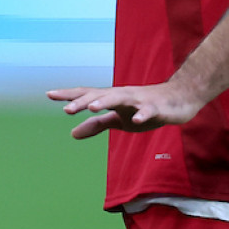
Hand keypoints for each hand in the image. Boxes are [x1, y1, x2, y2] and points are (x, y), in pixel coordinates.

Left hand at [47, 83, 202, 139]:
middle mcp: (121, 95)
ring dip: (105, 102)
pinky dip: (142, 115)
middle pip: (99, 96)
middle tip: (66, 110)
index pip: (86, 95)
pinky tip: (136, 121)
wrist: (179, 99)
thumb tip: (72, 133)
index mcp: (111, 99)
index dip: (68, 95)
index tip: (48, 94)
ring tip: (91, 108)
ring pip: (120, 99)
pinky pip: (148, 111)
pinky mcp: (156, 108)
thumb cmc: (144, 108)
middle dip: (83, 102)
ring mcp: (139, 100)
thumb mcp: (118, 120)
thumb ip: (96, 125)